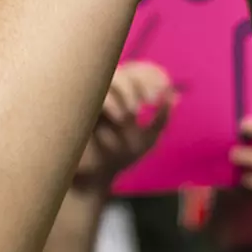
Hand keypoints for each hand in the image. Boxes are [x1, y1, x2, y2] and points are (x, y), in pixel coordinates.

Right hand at [76, 61, 173, 188]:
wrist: (94, 180)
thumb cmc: (119, 158)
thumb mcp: (146, 140)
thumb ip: (160, 119)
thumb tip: (174, 96)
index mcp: (121, 96)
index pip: (138, 72)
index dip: (151, 76)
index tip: (160, 93)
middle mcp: (105, 93)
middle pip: (122, 72)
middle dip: (135, 85)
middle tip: (142, 107)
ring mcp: (89, 99)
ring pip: (107, 78)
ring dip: (122, 92)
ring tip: (129, 115)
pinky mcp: (77, 108)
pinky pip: (91, 93)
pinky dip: (109, 101)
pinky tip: (119, 117)